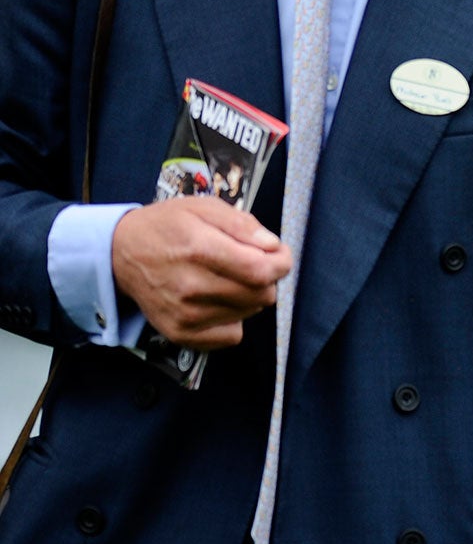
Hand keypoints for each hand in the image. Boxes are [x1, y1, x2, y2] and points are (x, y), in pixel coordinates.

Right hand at [110, 196, 290, 348]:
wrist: (121, 252)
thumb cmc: (166, 226)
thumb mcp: (204, 207)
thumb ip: (242, 224)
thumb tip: (271, 245)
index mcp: (199, 249)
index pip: (260, 271)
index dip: (281, 263)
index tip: (278, 255)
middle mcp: (191, 286)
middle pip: (260, 295)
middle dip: (267, 278)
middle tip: (252, 263)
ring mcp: (184, 313)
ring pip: (249, 313)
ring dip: (250, 296)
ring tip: (229, 278)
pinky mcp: (180, 332)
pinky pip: (231, 336)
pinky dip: (234, 319)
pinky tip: (220, 300)